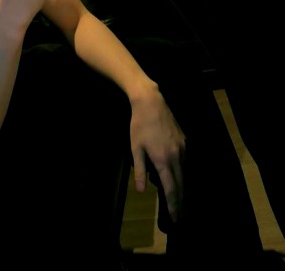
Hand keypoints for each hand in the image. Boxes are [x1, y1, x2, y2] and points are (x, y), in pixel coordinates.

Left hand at [130, 89, 185, 222]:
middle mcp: (177, 157)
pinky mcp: (185, 142)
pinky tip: (177, 175)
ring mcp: (183, 149)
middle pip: (181, 184)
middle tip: (180, 215)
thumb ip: (139, 170)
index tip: (176, 218)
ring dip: (181, 187)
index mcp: (163, 160)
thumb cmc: (139, 126)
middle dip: (180, 201)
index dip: (174, 205)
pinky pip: (185, 161)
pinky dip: (181, 171)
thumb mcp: (135, 148)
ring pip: (184, 173)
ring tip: (178, 199)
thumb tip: (142, 190)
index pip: (171, 188)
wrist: (151, 103)